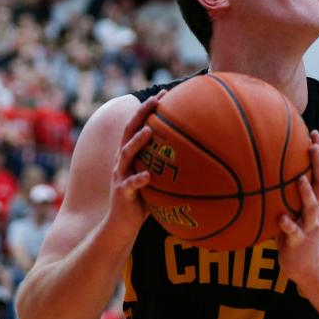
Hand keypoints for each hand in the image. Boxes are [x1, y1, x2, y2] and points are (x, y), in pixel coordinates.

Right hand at [109, 91, 164, 229]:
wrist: (121, 225)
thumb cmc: (142, 201)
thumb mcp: (156, 179)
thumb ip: (167, 165)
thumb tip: (197, 155)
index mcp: (130, 155)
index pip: (138, 125)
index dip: (148, 109)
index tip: (164, 93)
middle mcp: (122, 161)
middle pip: (129, 131)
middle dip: (141, 113)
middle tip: (156, 99)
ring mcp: (120, 176)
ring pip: (126, 154)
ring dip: (137, 141)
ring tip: (149, 130)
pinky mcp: (122, 193)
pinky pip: (130, 185)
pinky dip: (138, 180)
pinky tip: (148, 177)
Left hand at [277, 130, 318, 281]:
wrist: (306, 265)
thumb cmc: (295, 233)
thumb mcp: (292, 210)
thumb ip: (284, 193)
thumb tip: (264, 170)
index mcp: (315, 200)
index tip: (314, 132)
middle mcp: (316, 210)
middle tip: (314, 146)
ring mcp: (309, 225)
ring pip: (312, 206)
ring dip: (307, 193)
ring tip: (300, 179)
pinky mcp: (300, 241)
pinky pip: (295, 232)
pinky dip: (288, 225)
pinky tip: (281, 219)